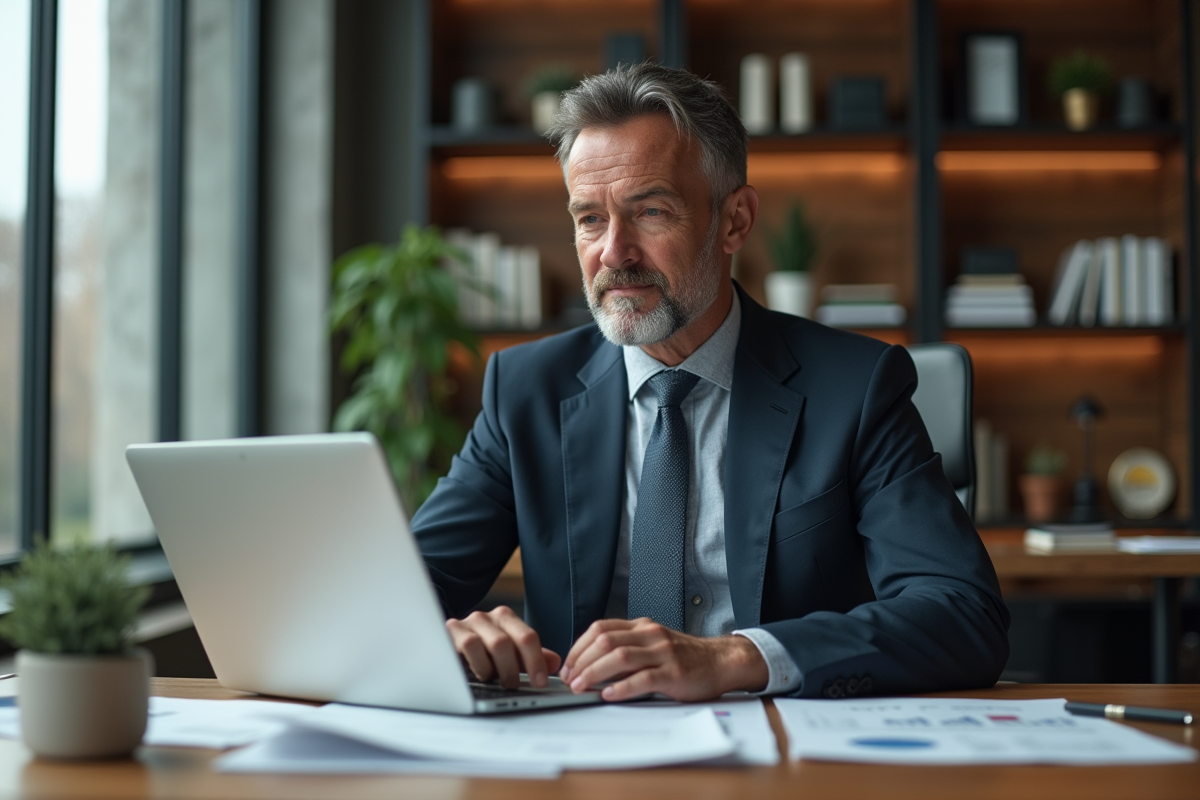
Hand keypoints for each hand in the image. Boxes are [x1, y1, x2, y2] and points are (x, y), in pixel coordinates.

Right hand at [446, 606, 561, 688]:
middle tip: (514, 686)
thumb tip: (555, 663)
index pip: (528, 637)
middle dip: (513, 669)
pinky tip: (476, 673)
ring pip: (487, 644)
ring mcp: (468, 623)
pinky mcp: (450, 631)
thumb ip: (531, 658)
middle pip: (507, 642)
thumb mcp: (508, 656)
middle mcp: (487, 617)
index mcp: (506, 618)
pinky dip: (475, 665)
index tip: (540, 682)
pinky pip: (467, 646)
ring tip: (492, 679)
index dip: (536, 662)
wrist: (444, 645)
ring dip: (493, 669)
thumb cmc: (480, 652)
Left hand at [558, 618, 768, 701]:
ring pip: (620, 657)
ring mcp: (663, 653)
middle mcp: (650, 635)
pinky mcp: (674, 673)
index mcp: (642, 626)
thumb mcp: (653, 644)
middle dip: (581, 661)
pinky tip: (608, 694)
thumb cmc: (685, 657)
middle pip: (605, 641)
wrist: (720, 662)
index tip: (568, 664)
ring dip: (594, 673)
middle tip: (570, 679)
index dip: (579, 647)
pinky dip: (621, 687)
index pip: (600, 629)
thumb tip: (591, 665)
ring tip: (581, 686)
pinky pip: (642, 679)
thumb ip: (628, 648)